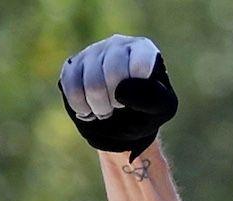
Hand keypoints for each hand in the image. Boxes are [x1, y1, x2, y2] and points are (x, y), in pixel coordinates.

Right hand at [58, 34, 177, 159]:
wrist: (120, 124)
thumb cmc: (145, 112)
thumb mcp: (161, 109)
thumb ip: (152, 98)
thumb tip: (121, 90)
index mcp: (143, 49)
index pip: (139, 65)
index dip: (137, 90)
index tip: (139, 100)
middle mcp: (117, 44)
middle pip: (112, 71)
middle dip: (116, 100)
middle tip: (119, 109)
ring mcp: (93, 52)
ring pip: (90, 80)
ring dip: (99, 106)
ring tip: (106, 111)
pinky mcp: (72, 66)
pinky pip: (70, 84)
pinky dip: (80, 105)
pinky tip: (88, 110)